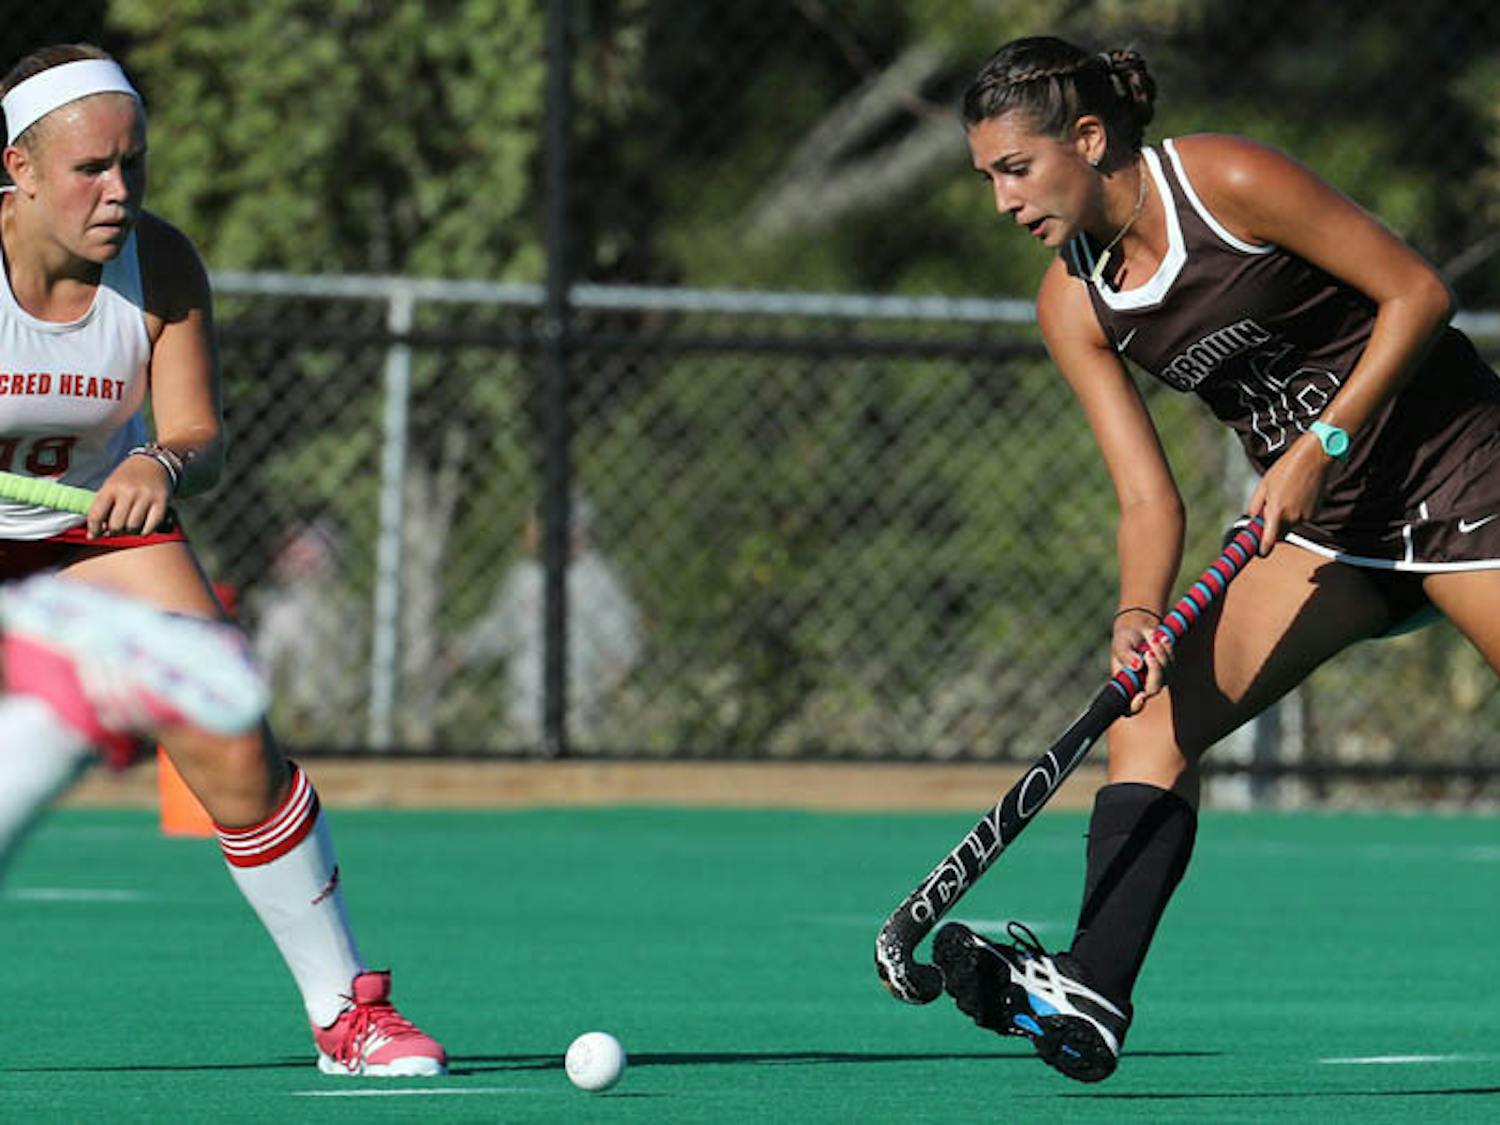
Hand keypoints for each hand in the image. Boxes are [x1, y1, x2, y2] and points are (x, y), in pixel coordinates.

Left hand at [86, 454, 172, 537]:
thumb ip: (103, 507)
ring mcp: (146, 497)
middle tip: (115, 530)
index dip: (94, 529)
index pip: (97, 514)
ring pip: (133, 527)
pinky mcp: (161, 502)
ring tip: (129, 527)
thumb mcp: (110, 485)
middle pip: (116, 525)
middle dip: (114, 532)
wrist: (154, 462)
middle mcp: (128, 491)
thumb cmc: (128, 478)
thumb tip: (96, 533)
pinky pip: (151, 526)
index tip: (94, 535)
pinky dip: (145, 532)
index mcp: (111, 487)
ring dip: (130, 532)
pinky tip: (142, 527)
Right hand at [1110, 608, 1172, 713]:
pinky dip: (1168, 649)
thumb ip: (1125, 656)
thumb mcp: (1120, 645)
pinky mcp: (1168, 669)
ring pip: (1166, 675)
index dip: (1135, 706)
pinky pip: (1172, 663)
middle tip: (1148, 653)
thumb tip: (1137, 666)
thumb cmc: (1125, 639)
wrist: (1138, 627)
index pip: (1129, 707)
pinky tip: (1162, 637)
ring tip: (1153, 637)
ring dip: (1161, 655)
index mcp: (1125, 685)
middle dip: (1155, 670)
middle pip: (1154, 689)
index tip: (1141, 695)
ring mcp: (1157, 679)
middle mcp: (1141, 686)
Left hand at [1246, 432, 1332, 555]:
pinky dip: (1297, 511)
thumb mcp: (1263, 485)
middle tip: (1270, 508)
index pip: (1269, 541)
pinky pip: (1301, 518)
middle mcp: (1293, 518)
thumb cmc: (1285, 469)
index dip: (1262, 549)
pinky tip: (1298, 494)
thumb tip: (1252, 520)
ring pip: (1291, 525)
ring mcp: (1306, 516)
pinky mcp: (1315, 513)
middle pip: (1279, 533)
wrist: (1314, 458)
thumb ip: (1255, 506)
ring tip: (1287, 493)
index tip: (1259, 553)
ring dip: (1285, 517)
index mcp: (1277, 512)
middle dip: (1273, 528)